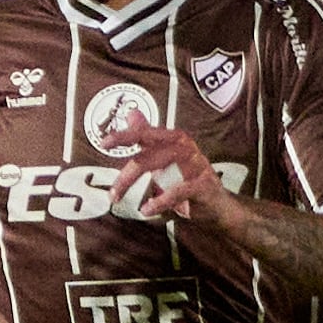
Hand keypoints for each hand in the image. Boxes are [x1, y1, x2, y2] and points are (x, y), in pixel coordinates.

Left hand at [106, 118, 234, 227]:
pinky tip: (147, 209)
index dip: (125, 136)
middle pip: (151, 153)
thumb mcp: (163, 159)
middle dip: (127, 173)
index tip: (104, 142)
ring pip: (162, 168)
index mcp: (173, 140)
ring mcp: (196, 164)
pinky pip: (179, 190)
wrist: (217, 204)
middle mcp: (184, 148)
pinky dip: (161, 201)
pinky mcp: (204, 183)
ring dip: (138, 185)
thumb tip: (132, 113)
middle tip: (112, 191)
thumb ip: (147, 138)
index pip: (146, 133)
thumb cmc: (188, 180)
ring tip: (120, 198)